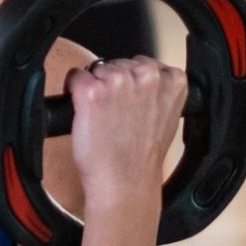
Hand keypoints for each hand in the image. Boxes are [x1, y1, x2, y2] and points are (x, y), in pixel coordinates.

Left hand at [64, 56, 187, 207]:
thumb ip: (159, 91)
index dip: (131, 83)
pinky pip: (75, 76)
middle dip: (113, 83)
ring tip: (102, 115)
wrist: (126, 182)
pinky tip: (84, 110)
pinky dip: (73, 89)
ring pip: (97, 68)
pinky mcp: (92, 91)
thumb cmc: (142, 156)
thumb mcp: (167, 116)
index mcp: (173, 80)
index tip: (129, 102)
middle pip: (118, 63)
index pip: (142, 63)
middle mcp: (148, 76)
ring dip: (94, 87)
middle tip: (114, 114)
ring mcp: (119, 82)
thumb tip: (142, 78)